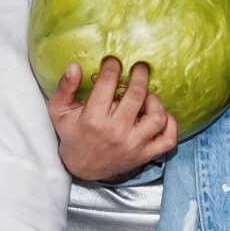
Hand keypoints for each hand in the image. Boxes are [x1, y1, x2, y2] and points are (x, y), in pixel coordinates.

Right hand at [48, 58, 179, 182]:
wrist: (84, 169)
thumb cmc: (73, 135)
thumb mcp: (59, 111)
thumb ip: (65, 87)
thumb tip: (74, 66)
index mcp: (93, 119)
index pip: (108, 82)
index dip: (112, 66)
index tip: (114, 61)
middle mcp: (116, 132)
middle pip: (136, 94)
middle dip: (140, 74)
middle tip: (139, 67)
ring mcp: (134, 145)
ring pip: (157, 116)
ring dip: (155, 100)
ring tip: (147, 95)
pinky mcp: (145, 154)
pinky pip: (169, 139)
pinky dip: (170, 124)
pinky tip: (160, 114)